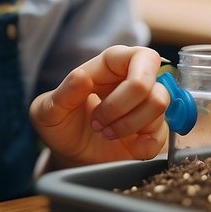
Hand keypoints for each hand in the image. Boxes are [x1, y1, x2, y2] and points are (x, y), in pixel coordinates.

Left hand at [29, 45, 168, 167]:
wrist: (68, 154)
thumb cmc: (59, 124)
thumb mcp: (49, 110)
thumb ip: (64, 94)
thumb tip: (82, 76)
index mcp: (112, 64)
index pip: (142, 57)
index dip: (128, 84)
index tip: (96, 102)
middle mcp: (134, 80)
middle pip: (155, 85)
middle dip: (124, 108)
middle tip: (97, 123)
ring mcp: (145, 106)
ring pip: (159, 106)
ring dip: (128, 126)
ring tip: (106, 133)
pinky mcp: (152, 131)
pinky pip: (162, 135)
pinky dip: (142, 146)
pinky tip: (124, 147)